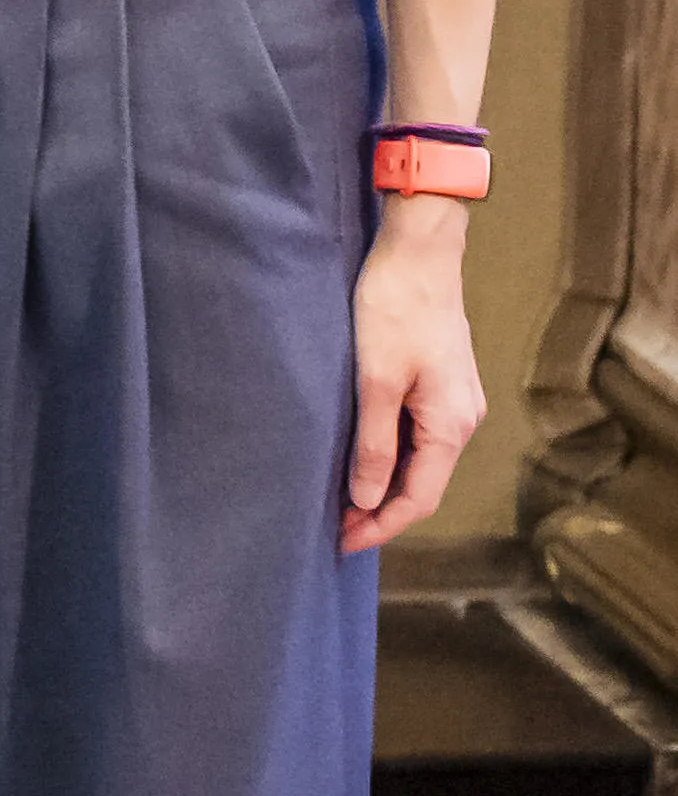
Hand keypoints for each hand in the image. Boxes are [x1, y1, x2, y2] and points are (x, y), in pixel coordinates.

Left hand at [343, 197, 480, 553]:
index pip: (419, 497)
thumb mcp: (375, 381)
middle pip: (423, 484)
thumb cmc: (394, 310)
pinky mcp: (441, 383)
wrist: (419, 253)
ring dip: (384, 484)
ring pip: (421, 460)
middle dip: (380, 511)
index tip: (342, 542)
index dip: (381, 525)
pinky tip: (360, 457)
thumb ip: (374, 444)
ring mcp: (455, 401)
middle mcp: (462, 420)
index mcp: (451, 425)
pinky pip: (418, 435)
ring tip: (340, 500)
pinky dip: (390, 455)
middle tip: (334, 528)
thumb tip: (367, 499)